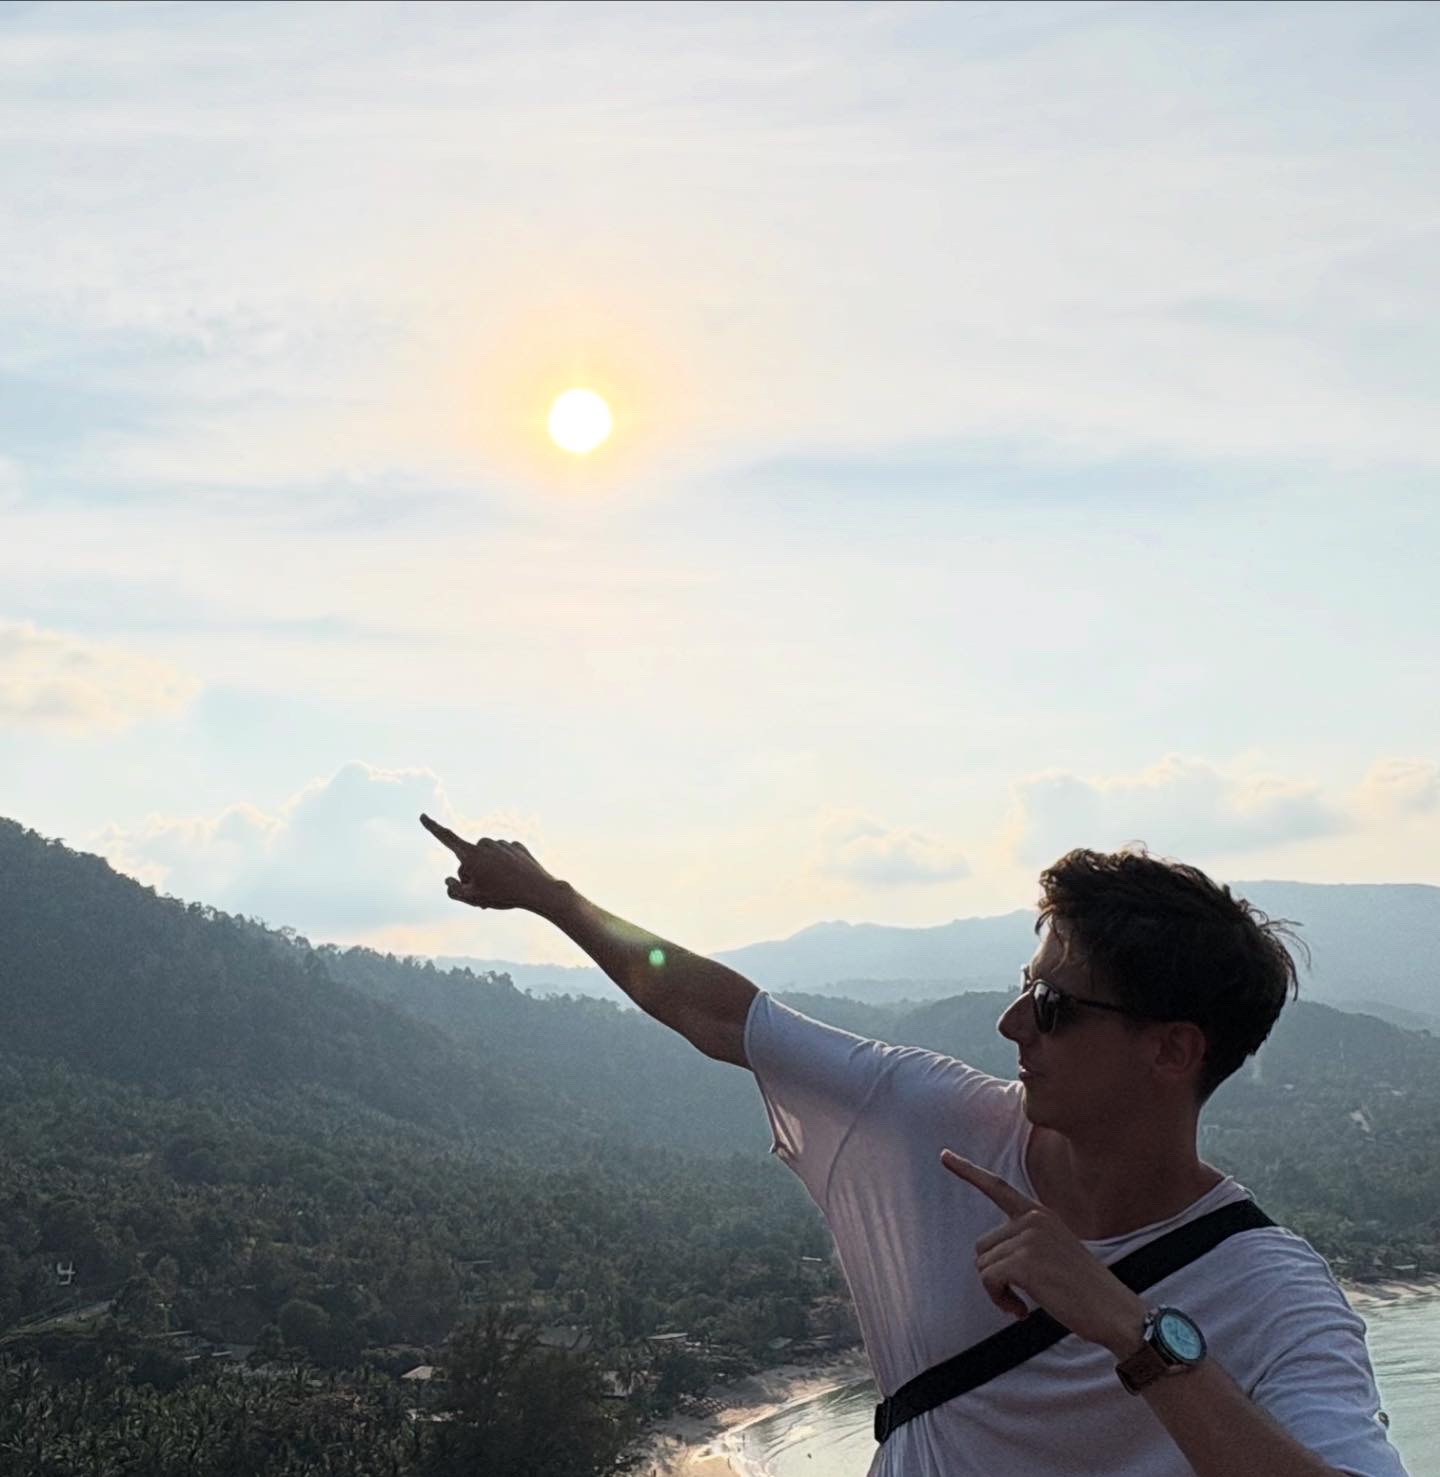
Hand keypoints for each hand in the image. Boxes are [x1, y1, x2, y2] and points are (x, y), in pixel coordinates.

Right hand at [419, 814, 563, 913]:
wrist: (538, 890)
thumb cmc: (503, 895)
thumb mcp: (473, 899)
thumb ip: (454, 890)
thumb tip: (449, 880)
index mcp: (471, 854)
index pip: (446, 838)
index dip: (432, 827)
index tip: (423, 816)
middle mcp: (485, 844)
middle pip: (468, 859)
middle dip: (471, 874)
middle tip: (483, 893)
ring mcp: (502, 843)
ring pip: (487, 858)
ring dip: (488, 871)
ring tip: (501, 888)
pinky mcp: (517, 846)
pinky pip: (504, 857)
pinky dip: (505, 867)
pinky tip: (514, 879)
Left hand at [941, 1149, 1147, 1355]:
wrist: (1114, 1311)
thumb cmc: (1085, 1290)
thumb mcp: (1056, 1251)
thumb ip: (1026, 1242)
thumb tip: (989, 1257)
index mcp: (1041, 1214)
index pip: (998, 1187)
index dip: (968, 1171)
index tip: (944, 1156)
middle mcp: (1033, 1220)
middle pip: (983, 1246)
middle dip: (995, 1275)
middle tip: (1018, 1297)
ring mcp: (1029, 1239)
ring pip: (983, 1265)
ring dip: (998, 1291)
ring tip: (1023, 1303)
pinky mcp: (1024, 1262)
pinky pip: (989, 1280)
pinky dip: (999, 1300)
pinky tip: (1021, 1311)